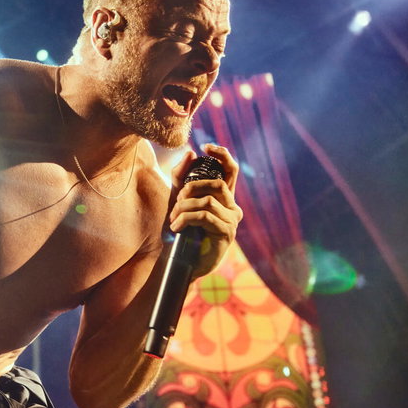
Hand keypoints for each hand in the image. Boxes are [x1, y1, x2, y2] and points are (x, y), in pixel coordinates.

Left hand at [168, 143, 242, 278]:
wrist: (178, 261)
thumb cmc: (180, 230)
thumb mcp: (177, 200)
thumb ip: (181, 177)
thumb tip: (192, 153)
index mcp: (224, 198)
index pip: (231, 170)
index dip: (222, 155)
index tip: (206, 146)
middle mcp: (233, 208)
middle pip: (217, 184)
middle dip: (192, 188)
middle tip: (177, 200)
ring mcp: (232, 221)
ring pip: (208, 201)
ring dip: (184, 207)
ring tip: (174, 219)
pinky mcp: (226, 234)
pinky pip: (205, 216)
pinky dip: (186, 219)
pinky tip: (176, 228)